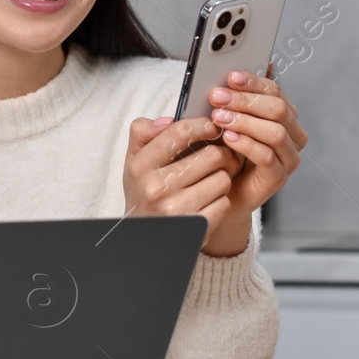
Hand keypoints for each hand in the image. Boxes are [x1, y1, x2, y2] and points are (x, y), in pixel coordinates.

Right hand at [123, 113, 244, 251]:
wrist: (144, 238)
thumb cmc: (144, 193)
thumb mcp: (134, 162)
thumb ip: (144, 133)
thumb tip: (168, 119)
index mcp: (141, 166)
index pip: (179, 133)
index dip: (203, 125)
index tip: (212, 126)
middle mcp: (156, 188)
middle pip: (212, 156)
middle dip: (221, 155)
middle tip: (220, 158)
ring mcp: (176, 209)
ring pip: (222, 179)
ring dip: (221, 180)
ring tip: (209, 184)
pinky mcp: (195, 227)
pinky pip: (225, 203)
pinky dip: (220, 202)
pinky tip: (207, 203)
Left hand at [203, 65, 308, 253]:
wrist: (219, 190)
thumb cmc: (223, 152)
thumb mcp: (225, 120)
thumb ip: (233, 97)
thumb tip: (234, 68)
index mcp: (283, 116)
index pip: (275, 91)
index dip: (253, 82)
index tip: (230, 76)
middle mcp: (291, 135)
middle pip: (279, 109)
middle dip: (246, 100)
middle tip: (218, 97)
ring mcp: (288, 157)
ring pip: (275, 132)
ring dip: (245, 121)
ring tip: (219, 117)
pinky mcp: (278, 178)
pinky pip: (267, 157)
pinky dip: (246, 144)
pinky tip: (228, 138)